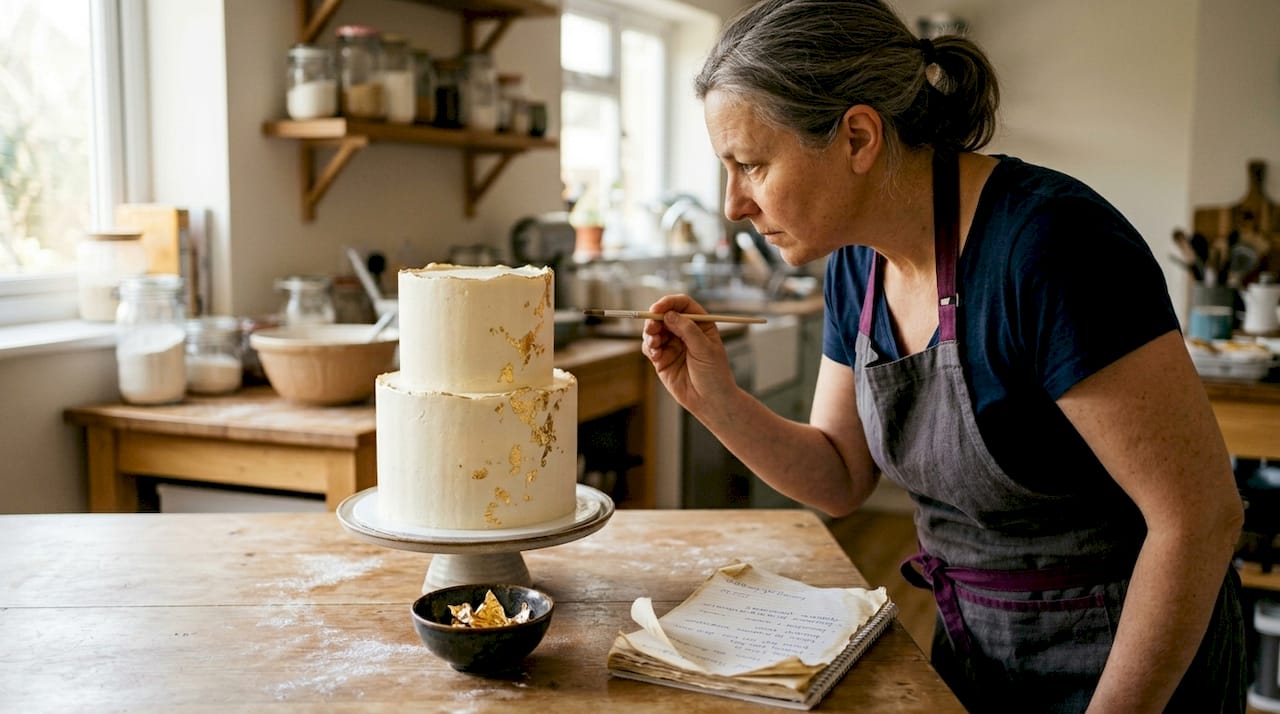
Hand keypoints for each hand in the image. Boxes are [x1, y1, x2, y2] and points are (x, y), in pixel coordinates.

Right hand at [641, 294, 738, 412]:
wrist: (710, 402)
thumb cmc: (715, 375)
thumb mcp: (705, 349)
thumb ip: (688, 330)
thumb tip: (669, 315)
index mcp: (700, 324)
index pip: (682, 305)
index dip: (668, 303)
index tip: (657, 308)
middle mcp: (684, 332)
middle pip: (664, 315)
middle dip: (655, 320)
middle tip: (652, 328)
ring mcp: (672, 345)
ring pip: (654, 331)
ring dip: (650, 334)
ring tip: (654, 345)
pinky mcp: (661, 359)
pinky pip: (649, 347)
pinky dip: (648, 348)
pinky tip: (655, 356)